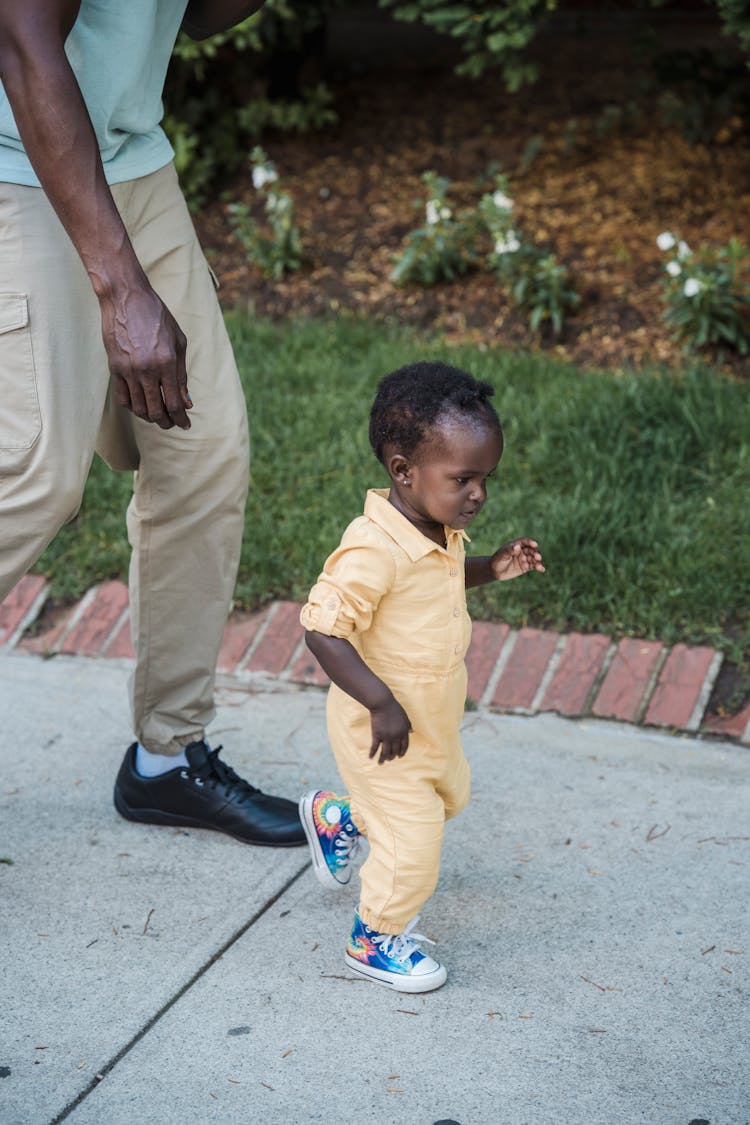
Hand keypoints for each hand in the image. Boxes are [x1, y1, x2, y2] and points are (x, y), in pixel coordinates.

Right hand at [100, 283, 192, 429]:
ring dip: (150, 418)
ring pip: (139, 408)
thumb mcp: (179, 342)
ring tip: (158, 417)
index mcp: (167, 362)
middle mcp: (147, 370)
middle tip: (173, 424)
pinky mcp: (114, 368)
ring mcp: (128, 370)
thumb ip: (182, 375)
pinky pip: (123, 398)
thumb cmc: (157, 317)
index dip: (181, 419)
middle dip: (167, 423)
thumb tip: (187, 402)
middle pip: (157, 411)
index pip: (174, 403)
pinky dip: (133, 408)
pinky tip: (141, 407)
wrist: (125, 298)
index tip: (185, 425)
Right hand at [369, 697, 411, 764]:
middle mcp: (396, 736)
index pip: (404, 746)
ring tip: (380, 763)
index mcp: (404, 732)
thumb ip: (408, 725)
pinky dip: (372, 753)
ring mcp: (386, 736)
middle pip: (395, 751)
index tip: (399, 756)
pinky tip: (370, 757)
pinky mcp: (377, 735)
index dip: (402, 752)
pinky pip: (375, 747)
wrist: (383, 703)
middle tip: (388, 759)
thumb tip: (412, 731)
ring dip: (383, 759)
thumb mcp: (404, 716)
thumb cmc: (394, 708)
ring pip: (385, 752)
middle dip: (392, 757)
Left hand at [490, 538, 544, 580]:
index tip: (535, 544)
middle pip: (531, 550)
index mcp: (516, 545)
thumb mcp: (502, 555)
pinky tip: (542, 569)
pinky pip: (533, 566)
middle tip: (538, 557)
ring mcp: (524, 559)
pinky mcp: (526, 567)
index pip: (525, 542)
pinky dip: (538, 567)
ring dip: (538, 561)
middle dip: (535, 553)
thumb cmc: (497, 560)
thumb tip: (517, 547)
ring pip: (533, 559)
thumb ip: (509, 550)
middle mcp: (522, 551)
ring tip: (539, 565)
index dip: (530, 542)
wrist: (494, 571)